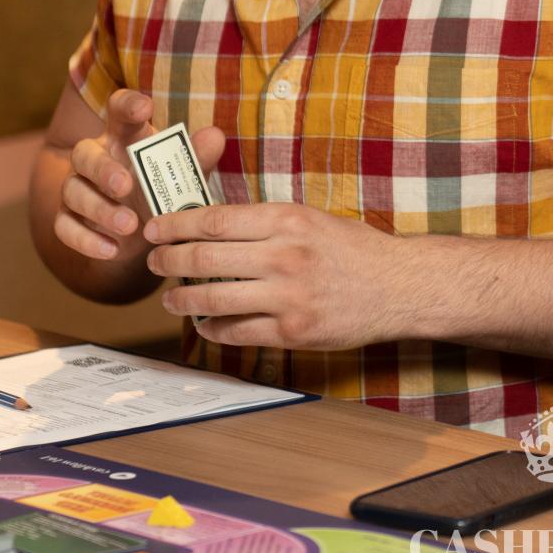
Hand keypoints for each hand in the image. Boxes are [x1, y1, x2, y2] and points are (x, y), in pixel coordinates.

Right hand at [53, 90, 225, 268]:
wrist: (141, 237)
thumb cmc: (162, 192)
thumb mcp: (183, 177)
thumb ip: (197, 157)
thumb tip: (215, 136)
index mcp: (124, 137)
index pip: (119, 111)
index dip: (127, 104)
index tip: (145, 108)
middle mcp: (95, 158)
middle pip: (84, 153)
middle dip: (103, 169)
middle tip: (126, 186)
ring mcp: (77, 188)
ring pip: (73, 192)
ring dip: (100, 210)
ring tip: (130, 226)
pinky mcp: (68, 219)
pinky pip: (65, 227)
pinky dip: (86, 240)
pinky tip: (112, 250)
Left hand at [144, 203, 415, 349]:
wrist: (399, 286)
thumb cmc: (354, 249)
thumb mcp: (311, 219)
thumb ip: (265, 223)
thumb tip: (210, 226)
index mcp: (288, 220)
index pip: (215, 221)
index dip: (176, 225)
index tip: (155, 229)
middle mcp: (284, 256)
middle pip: (204, 258)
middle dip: (168, 260)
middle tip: (153, 261)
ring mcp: (288, 297)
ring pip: (213, 299)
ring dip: (182, 299)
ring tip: (170, 298)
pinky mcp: (293, 332)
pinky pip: (236, 332)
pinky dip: (212, 328)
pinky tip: (205, 323)